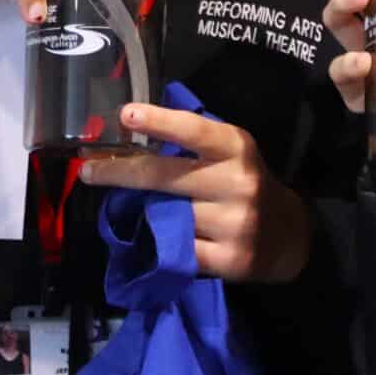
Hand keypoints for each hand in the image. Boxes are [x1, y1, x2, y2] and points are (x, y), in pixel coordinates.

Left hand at [79, 105, 313, 283]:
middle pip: (165, 176)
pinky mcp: (230, 259)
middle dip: (120, 172)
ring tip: (129, 208)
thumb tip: (131, 136)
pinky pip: (179, 251)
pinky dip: (162, 243)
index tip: (126, 115)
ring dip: (142, 212)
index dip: (160, 121)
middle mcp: (237, 182)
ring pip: (167, 216)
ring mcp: (234, 223)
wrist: (287, 234)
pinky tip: (156, 239)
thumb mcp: (230, 153)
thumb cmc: (244, 183)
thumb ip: (193, 145)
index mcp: (236, 147)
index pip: (195, 130)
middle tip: (88, 170)